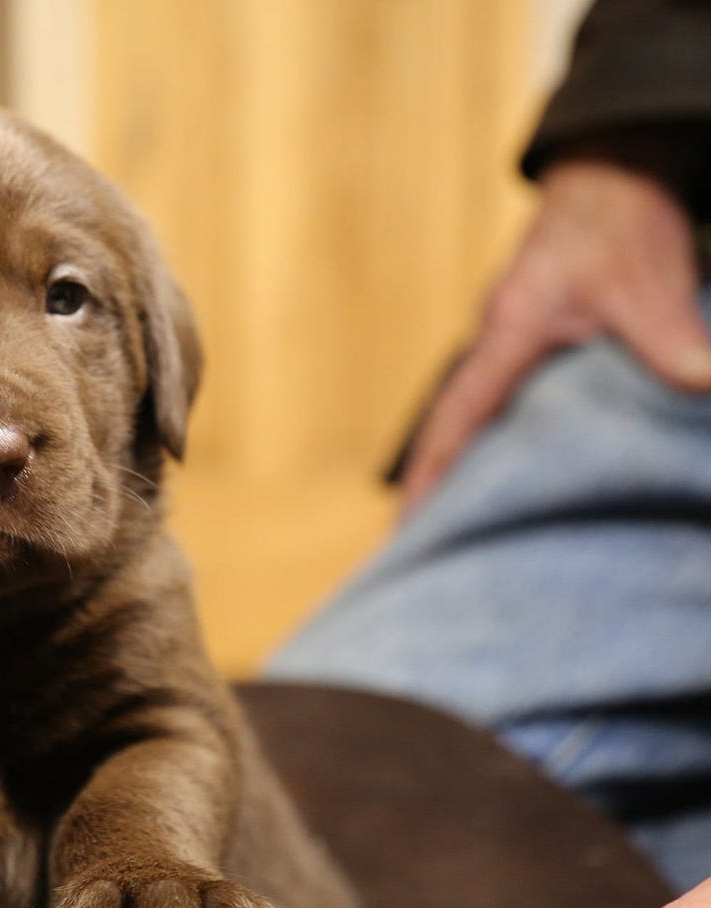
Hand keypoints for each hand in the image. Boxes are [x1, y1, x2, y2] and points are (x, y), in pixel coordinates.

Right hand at [400, 158, 710, 513]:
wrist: (616, 174)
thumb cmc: (617, 222)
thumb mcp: (646, 281)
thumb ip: (669, 336)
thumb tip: (706, 384)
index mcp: (509, 336)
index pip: (458, 417)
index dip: (432, 472)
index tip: (407, 525)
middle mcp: (499, 348)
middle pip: (453, 431)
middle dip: (434, 489)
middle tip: (420, 552)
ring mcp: (515, 351)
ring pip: (480, 422)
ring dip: (467, 471)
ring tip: (461, 532)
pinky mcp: (539, 350)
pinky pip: (509, 410)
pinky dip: (501, 448)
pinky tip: (516, 480)